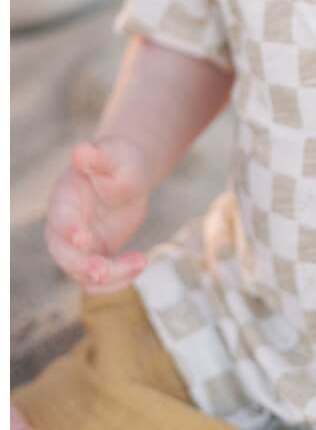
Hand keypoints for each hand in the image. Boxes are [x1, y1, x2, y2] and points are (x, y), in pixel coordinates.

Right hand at [44, 138, 151, 292]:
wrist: (127, 176)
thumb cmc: (118, 162)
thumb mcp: (114, 156)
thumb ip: (98, 156)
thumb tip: (80, 149)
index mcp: (65, 199)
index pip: (60, 217)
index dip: (69, 229)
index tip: (84, 238)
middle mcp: (64, 227)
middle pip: (64, 253)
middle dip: (82, 264)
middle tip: (103, 270)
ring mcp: (77, 246)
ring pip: (81, 272)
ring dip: (107, 276)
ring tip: (140, 262)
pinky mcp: (94, 257)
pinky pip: (98, 280)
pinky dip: (117, 280)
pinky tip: (140, 265)